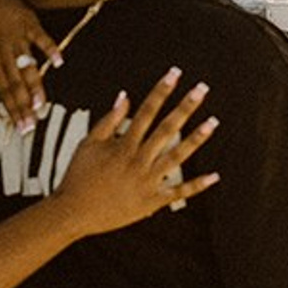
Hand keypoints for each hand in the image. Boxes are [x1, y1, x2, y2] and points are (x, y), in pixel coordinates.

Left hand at [0, 0, 60, 124]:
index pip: (1, 90)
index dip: (12, 110)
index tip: (22, 127)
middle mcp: (1, 50)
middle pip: (14, 81)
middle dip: (23, 105)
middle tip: (33, 124)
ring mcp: (16, 36)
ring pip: (27, 64)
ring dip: (35, 84)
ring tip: (42, 104)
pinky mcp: (29, 22)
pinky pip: (41, 37)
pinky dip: (50, 48)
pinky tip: (58, 62)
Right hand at [53, 71, 217, 234]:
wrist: (73, 212)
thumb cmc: (78, 176)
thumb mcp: (88, 143)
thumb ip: (108, 120)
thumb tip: (125, 97)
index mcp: (123, 145)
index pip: (147, 111)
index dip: (161, 90)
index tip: (174, 74)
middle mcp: (138, 160)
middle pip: (166, 129)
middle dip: (185, 107)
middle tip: (201, 89)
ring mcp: (147, 181)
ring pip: (177, 156)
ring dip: (196, 139)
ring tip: (212, 122)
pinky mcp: (152, 201)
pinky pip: (178, 192)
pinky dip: (197, 185)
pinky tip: (214, 175)